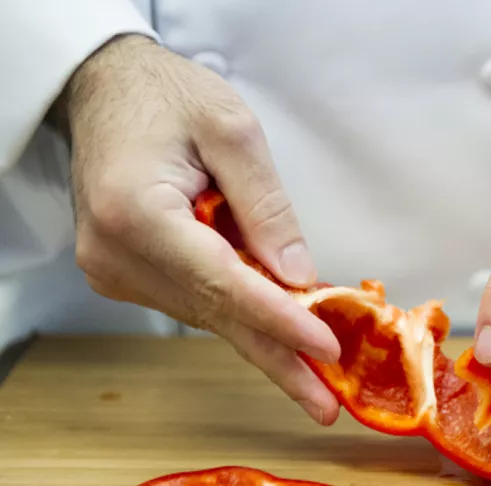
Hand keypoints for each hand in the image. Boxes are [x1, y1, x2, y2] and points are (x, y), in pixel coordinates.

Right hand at [60, 35, 340, 424]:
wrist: (107, 89)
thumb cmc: (168, 97)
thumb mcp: (232, 131)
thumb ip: (265, 205)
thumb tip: (297, 276)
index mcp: (137, 214)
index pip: (222, 283)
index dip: (279, 320)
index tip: (324, 348)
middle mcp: (116, 254)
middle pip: (214, 315)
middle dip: (277, 357)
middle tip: (323, 402)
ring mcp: (114, 269)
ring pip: (206, 314)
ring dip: (263, 335)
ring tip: (315, 365)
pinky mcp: (124, 272)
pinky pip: (194, 299)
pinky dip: (239, 309)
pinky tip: (278, 319)